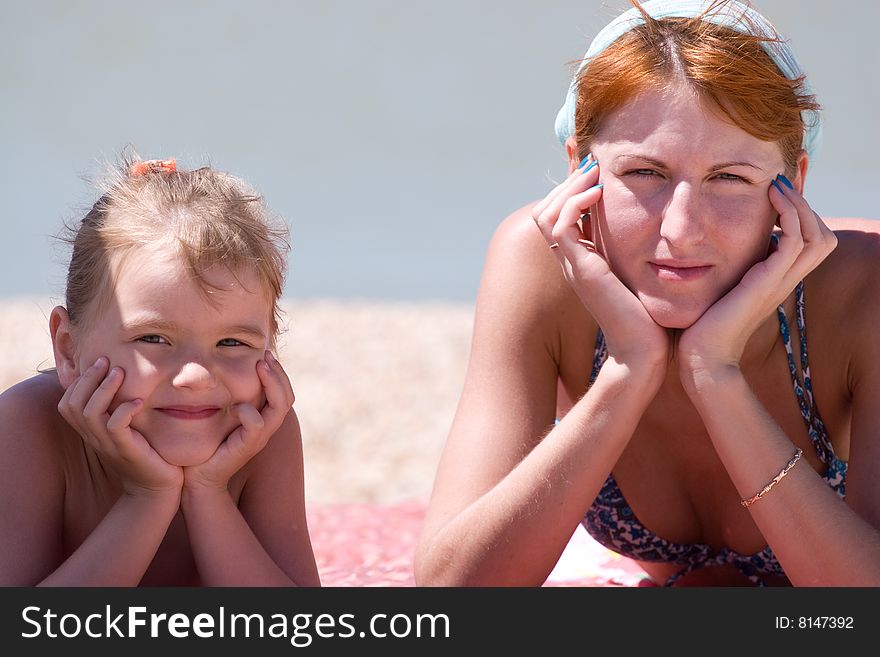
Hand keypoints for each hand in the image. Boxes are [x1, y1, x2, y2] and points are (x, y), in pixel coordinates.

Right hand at [57, 357, 183, 495]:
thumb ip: (119, 409)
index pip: (67, 403)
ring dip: (105, 388)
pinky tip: (137, 402)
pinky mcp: (126, 450)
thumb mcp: (128, 429)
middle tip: (107, 361)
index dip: (78, 382)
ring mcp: (108, 445)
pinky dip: (124, 410)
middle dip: (88, 378)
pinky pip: (115, 426)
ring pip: (91, 412)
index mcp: (91, 431)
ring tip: (121, 372)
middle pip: (73, 404)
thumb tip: (123, 379)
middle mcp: (94, 437)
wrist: (157, 488)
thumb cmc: (146, 453)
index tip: (98, 362)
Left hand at [183, 352, 294, 490]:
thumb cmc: (206, 447)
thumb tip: (221, 373)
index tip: (265, 355)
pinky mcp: (246, 447)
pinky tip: (236, 406)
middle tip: (265, 356)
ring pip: (279, 408)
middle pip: (287, 398)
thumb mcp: (219, 417)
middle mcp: (265, 428)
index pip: (283, 394)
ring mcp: (258, 438)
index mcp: (262, 420)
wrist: (198, 479)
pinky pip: (257, 426)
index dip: (278, 373)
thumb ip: (227, 399)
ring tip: (261, 367)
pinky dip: (249, 412)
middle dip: (278, 374)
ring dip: (272, 384)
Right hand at [531, 158, 669, 370]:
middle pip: (548, 209)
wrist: (645, 352)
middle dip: (568, 181)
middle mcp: (572, 262)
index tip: (598, 168)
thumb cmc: (652, 319)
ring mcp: (572, 265)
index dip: (574, 189)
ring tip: (594, 171)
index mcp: (583, 261)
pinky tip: (599, 191)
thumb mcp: (644, 274)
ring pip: (548, 212)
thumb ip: (643, 251)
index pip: (562, 215)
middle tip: (593, 163)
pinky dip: (575, 202)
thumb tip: (663, 231)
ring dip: (569, 186)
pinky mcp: (580, 268)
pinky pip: (561, 224)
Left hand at [678, 176, 836, 376]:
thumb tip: (716, 245)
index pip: (810, 242)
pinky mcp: (767, 282)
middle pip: (823, 235)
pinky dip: (788, 215)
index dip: (800, 215)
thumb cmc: (702, 325)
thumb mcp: (720, 288)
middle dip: (805, 205)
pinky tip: (769, 198)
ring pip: (816, 235)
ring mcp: (780, 282)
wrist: (702, 357)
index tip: (774, 194)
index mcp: (777, 280)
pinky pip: (793, 241)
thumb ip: (730, 268)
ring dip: (800, 205)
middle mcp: (785, 280)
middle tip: (779, 185)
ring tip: (777, 185)